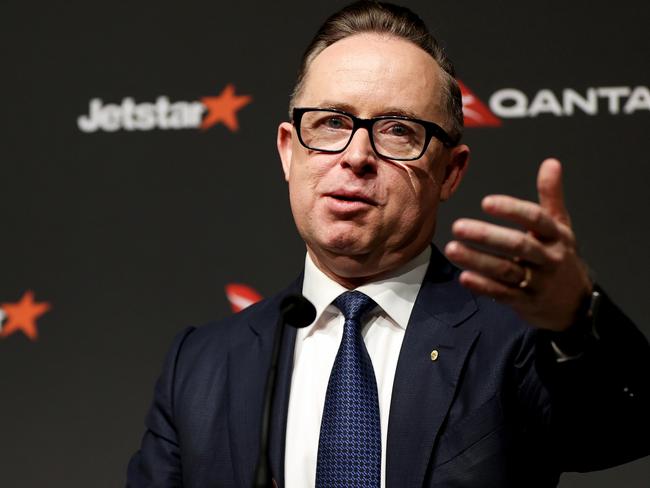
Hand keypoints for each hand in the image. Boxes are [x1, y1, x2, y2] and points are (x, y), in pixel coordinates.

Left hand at [444, 158, 592, 330]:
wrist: (574, 304)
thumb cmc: (560, 257)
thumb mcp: (560, 227)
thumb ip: (551, 196)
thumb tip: (550, 162)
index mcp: (556, 236)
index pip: (536, 219)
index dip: (512, 210)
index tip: (486, 202)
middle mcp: (549, 258)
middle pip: (518, 246)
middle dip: (487, 236)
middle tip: (458, 226)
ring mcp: (537, 282)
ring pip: (506, 271)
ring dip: (478, 260)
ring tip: (452, 248)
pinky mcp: (525, 302)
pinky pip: (503, 294)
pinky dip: (483, 286)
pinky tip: (464, 277)